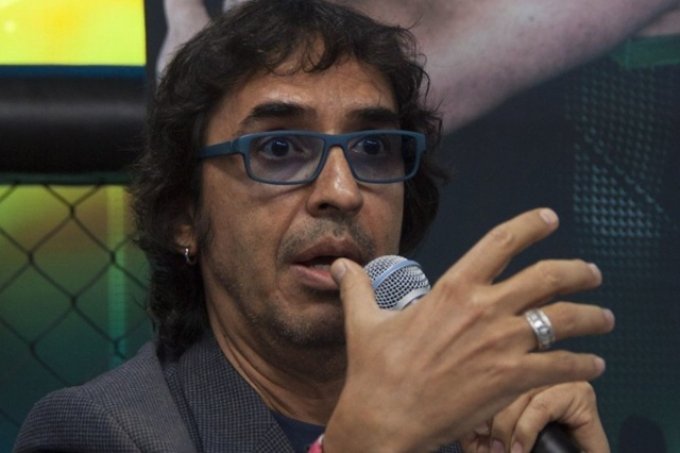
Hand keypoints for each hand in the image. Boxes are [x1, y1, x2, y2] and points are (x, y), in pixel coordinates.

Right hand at [324, 208, 614, 451]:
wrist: (386, 417)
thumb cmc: (375, 369)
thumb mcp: (363, 320)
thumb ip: (357, 287)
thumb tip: (339, 265)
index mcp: (453, 288)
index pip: (501, 242)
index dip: (531, 226)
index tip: (550, 219)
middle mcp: (484, 309)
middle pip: (548, 277)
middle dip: (578, 272)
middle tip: (592, 273)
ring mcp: (501, 344)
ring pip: (563, 320)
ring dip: (591, 317)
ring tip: (604, 319)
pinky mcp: (511, 379)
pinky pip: (561, 366)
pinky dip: (584, 364)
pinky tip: (594, 364)